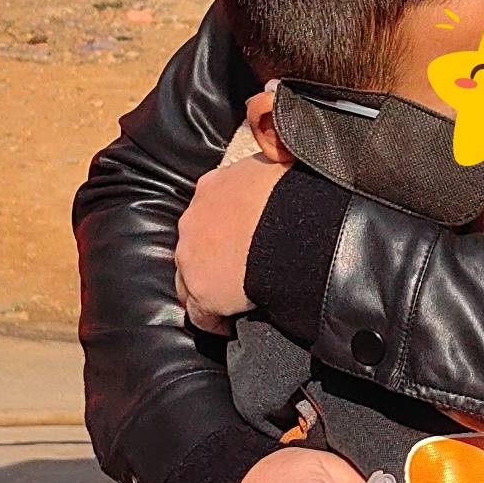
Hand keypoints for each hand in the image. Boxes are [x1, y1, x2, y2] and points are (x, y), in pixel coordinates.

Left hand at [177, 147, 290, 323]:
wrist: (292, 223)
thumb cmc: (294, 190)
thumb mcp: (278, 164)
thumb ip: (269, 169)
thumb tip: (284, 158)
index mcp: (213, 186)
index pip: (208, 211)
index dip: (222, 229)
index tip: (238, 239)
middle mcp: (194, 219)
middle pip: (194, 245)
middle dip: (211, 255)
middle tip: (237, 267)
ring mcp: (192, 256)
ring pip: (189, 279)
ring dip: (209, 285)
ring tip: (232, 298)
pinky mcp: (202, 292)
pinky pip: (201, 314)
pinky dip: (213, 320)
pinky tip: (229, 324)